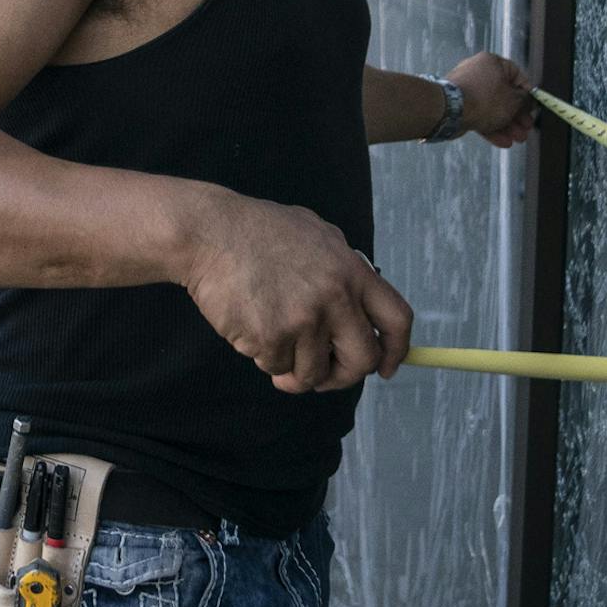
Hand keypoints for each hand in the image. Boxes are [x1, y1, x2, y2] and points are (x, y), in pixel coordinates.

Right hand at [176, 193, 410, 393]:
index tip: (385, 367)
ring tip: (274, 346)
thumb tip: (362, 307)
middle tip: (324, 375)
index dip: (396, 350)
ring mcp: (303, 319)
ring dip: (294, 370)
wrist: (209, 232)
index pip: (397, 320)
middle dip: (342, 376)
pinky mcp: (271, 337)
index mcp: (351, 271)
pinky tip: (250, 328)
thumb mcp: (316, 234)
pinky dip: (265, 357)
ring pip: (313, 373)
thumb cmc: (257, 231)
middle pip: (362, 360)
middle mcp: (334, 297)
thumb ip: (343, 269)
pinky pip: (276, 367)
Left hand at [447, 52, 536, 146]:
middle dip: (517, 115)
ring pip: (492, 108)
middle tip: (525, 129)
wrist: (449, 111)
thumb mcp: (514, 101)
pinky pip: (479, 115)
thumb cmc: (484, 100)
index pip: (517, 75)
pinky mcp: (459, 105)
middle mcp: (478, 72)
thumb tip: (529, 101)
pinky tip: (503, 141)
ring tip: (518, 139)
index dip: (527, 93)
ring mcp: (467, 89)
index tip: (533, 108)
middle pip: (504, 95)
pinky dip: (491, 127)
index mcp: (492, 63)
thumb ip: (525, 101)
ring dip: (507, 125)